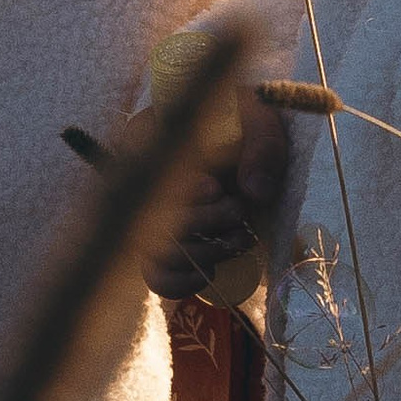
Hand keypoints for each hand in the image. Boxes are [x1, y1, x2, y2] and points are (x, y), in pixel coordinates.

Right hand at [145, 91, 293, 296]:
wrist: (245, 138)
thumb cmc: (244, 121)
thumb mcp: (259, 119)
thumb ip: (262, 147)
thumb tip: (255, 191)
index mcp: (146, 139)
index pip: (140, 174)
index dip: (177, 190)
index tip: (215, 186)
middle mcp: (138, 181)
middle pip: (151, 220)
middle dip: (204, 222)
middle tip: (237, 208)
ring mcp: (148, 218)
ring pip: (156, 255)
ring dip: (204, 254)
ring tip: (240, 238)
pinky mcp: (164, 246)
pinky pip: (159, 278)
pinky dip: (188, 281)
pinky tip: (217, 267)